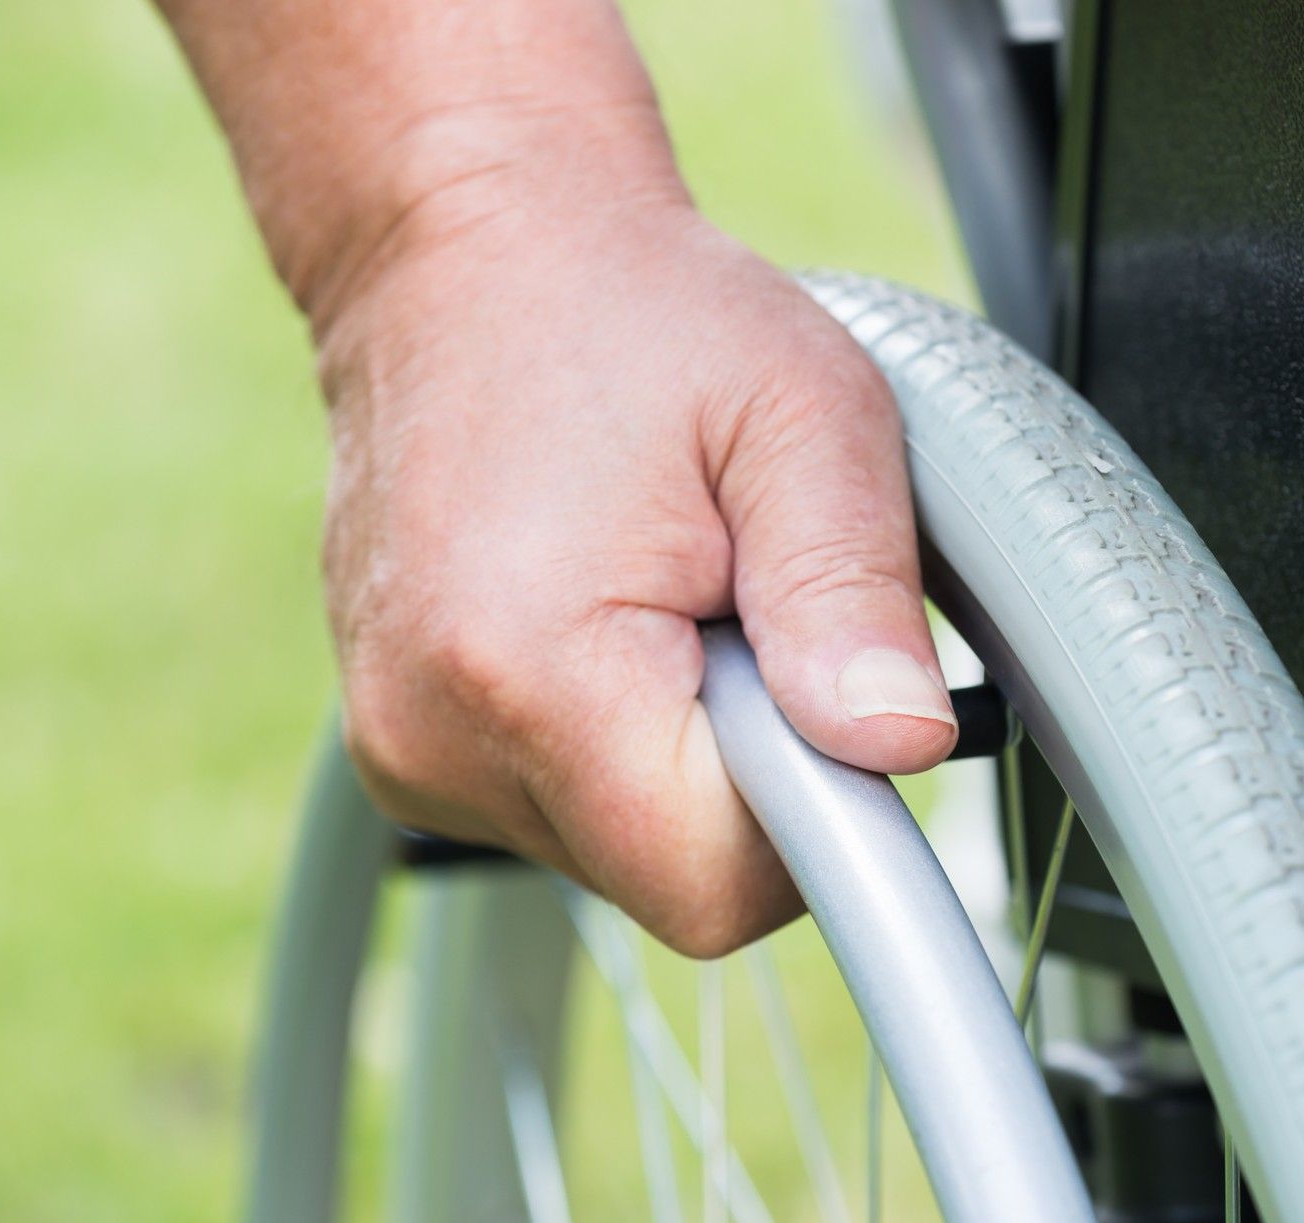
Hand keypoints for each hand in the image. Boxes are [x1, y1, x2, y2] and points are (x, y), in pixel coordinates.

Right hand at [318, 171, 955, 956]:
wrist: (466, 258)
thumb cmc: (634, 315)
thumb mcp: (799, 411)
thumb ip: (852, 588)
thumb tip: (899, 745)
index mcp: (526, 669)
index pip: (713, 883)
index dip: (810, 817)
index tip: (823, 695)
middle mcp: (434, 738)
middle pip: (670, 876)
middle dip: (748, 771)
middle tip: (740, 609)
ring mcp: (404, 751)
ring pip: (620, 848)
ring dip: (682, 752)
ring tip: (666, 595)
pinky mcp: (404, 746)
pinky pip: (561, 806)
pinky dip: (616, 738)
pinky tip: (605, 619)